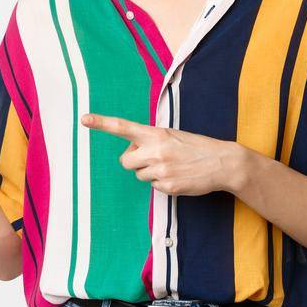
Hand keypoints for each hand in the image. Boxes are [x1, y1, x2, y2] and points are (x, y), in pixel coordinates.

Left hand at [81, 113, 246, 195]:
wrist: (223, 163)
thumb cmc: (195, 146)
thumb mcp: (172, 135)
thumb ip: (150, 140)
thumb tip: (132, 152)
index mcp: (155, 134)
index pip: (123, 127)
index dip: (102, 123)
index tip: (84, 119)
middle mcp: (155, 151)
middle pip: (125, 161)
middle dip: (134, 160)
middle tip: (151, 157)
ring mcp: (161, 170)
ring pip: (139, 175)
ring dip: (149, 172)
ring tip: (171, 166)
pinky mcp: (168, 187)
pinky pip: (153, 187)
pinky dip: (162, 183)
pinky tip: (178, 176)